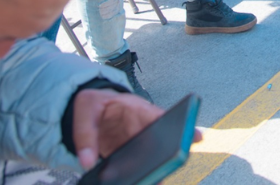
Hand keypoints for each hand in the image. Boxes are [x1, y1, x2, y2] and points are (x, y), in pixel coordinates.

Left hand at [71, 89, 201, 169]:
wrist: (90, 109)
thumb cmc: (94, 102)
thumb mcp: (84, 108)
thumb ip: (85, 133)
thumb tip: (88, 161)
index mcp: (135, 108)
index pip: (161, 116)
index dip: (182, 126)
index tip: (194, 136)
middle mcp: (142, 128)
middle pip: (161, 143)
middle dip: (166, 157)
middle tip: (164, 168)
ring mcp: (138, 145)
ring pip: (150, 161)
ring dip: (151, 172)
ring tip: (147, 180)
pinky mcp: (129, 159)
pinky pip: (136, 170)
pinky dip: (136, 178)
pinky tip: (130, 183)